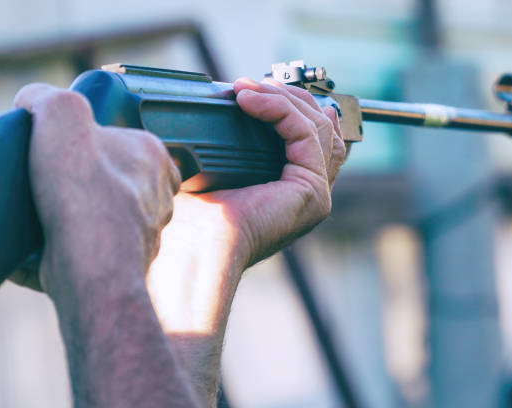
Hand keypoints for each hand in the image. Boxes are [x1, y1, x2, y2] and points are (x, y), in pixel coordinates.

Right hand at [11, 84, 180, 296]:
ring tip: (43, 210)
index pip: (127, 138)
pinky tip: (44, 242)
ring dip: (74, 213)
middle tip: (48, 179)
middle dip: (82, 178)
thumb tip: (35, 100)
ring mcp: (147, 229)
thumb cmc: (86, 192)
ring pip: (106, 212)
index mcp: (153, 156)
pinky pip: (94, 246)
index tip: (63, 148)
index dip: (93, 140)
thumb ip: (52, 98)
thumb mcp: (64, 116)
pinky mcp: (127, 259)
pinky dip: (68, 245)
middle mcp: (158, 193)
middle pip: (116, 176)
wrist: (92, 264)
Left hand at [146, 78, 345, 404]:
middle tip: (249, 86)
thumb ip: (227, 140)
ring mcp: (315, 193)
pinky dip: (278, 108)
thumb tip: (219, 104)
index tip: (250, 90)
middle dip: (288, 96)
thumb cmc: (193, 217)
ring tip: (244, 90)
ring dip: (282, 97)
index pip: (309, 136)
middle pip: (321, 126)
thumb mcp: (211, 168)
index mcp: (290, 190)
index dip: (287, 105)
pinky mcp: (310, 189)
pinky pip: (305, 132)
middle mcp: (308, 193)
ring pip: (318, 124)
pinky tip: (248, 100)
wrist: (191, 246)